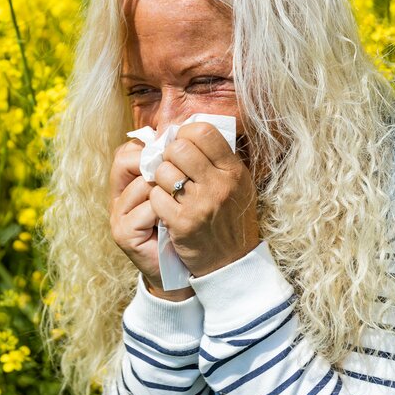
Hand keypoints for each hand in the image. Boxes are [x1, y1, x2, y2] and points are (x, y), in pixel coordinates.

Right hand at [109, 139, 194, 300]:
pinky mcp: (122, 233)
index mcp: (131, 180)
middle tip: (185, 183)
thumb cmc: (191, 226)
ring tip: (185, 207)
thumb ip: (181, 164)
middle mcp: (119, 194)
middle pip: (129, 159)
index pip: (132, 148)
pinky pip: (149, 208)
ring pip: (144, 183)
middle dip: (163, 166)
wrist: (189, 270)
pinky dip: (168, 213)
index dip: (158, 147)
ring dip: (171, 193)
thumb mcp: (187, 190)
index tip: (182, 157)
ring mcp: (117, 213)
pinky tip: (177, 224)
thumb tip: (186, 131)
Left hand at [149, 122, 259, 276]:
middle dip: (168, 155)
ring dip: (159, 178)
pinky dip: (156, 200)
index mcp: (233, 171)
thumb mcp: (238, 184)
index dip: (185, 133)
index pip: (203, 131)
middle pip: (179, 148)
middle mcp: (219, 185)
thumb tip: (189, 131)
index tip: (181, 143)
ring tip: (168, 188)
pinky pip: (156, 197)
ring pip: (163, 171)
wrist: (232, 263)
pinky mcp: (182, 223)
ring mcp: (200, 204)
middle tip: (170, 166)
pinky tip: (165, 207)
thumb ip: (218, 159)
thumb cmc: (231, 218)